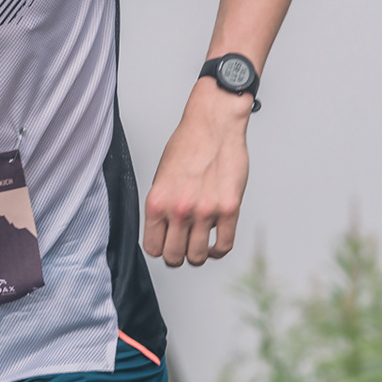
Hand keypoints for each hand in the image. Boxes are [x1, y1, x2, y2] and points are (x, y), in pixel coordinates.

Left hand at [143, 82, 251, 266]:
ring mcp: (206, 211)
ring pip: (197, 256)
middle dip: (177, 255)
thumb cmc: (188, 144)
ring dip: (198, 254)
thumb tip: (164, 230)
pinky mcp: (229, 209)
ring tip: (200, 244)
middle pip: (174, 257)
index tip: (165, 244)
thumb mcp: (162, 176)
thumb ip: (163, 206)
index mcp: (158, 202)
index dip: (160, 248)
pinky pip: (223, 246)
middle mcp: (180, 210)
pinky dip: (218, 250)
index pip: (152, 247)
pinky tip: (215, 243)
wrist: (214, 124)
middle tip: (183, 247)